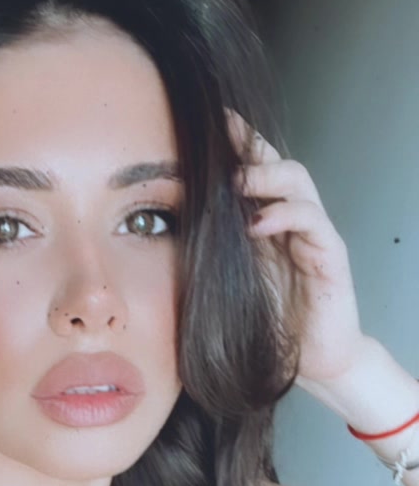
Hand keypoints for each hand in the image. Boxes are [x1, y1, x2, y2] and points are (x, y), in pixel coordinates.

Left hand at [226, 108, 367, 391]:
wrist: (310, 362)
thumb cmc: (266, 325)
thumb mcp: (224, 283)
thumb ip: (206, 254)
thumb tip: (155, 233)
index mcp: (265, 223)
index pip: (252, 171)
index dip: (232, 145)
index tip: (201, 123)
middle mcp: (290, 221)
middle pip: (275, 163)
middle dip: (248, 145)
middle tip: (218, 134)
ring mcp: (313, 234)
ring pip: (297, 181)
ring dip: (266, 176)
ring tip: (237, 182)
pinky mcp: (330, 255)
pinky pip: (312, 221)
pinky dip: (285, 215)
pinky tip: (259, 223)